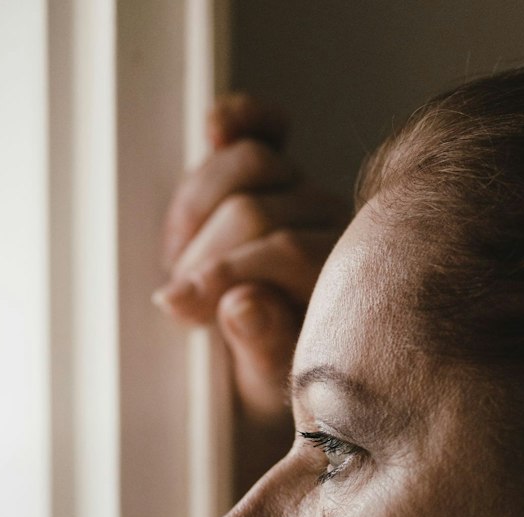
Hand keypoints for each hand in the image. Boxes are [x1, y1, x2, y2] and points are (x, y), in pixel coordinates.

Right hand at [154, 94, 349, 433]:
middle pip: (252, 206)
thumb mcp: (271, 388)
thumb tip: (242, 303)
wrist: (278, 377)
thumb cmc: (279, 387)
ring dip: (195, 206)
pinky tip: (216, 126)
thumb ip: (263, 346)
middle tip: (179, 297)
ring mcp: (305, 195)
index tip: (177, 306)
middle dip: (203, 253)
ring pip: (248, 162)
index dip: (222, 273)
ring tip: (178, 256)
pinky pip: (265, 131)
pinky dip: (240, 121)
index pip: (282, 248)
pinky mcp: (276, 175)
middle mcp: (335, 226)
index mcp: (346, 279)